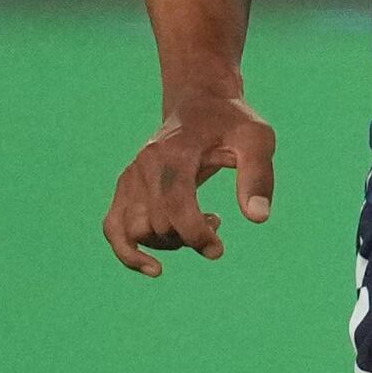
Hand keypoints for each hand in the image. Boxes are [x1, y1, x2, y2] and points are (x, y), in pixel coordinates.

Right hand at [105, 95, 276, 272]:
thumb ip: (258, 176)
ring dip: (168, 243)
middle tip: (217, 224)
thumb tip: (257, 218)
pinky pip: (113, 227)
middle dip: (189, 238)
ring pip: (135, 230)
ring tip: (198, 226)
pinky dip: (127, 251)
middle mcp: (145, 165)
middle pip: (157, 224)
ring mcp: (131, 175)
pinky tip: (153, 268)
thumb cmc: (232, 123)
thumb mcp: (257, 140)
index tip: (218, 248)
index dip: (196, 235)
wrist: (200, 104)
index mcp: (174, 153)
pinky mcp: (125, 186)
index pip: (175, 206)